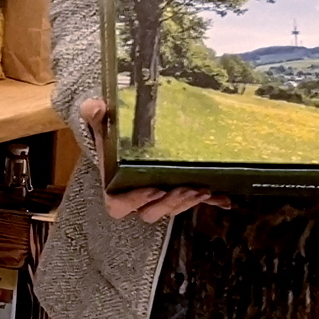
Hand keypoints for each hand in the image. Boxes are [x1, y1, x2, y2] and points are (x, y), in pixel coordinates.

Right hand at [78, 97, 223, 222]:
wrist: (121, 134)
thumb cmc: (109, 133)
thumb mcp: (100, 122)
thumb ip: (94, 114)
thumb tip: (96, 106)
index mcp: (115, 187)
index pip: (119, 206)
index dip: (136, 202)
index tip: (154, 188)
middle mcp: (136, 197)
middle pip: (151, 212)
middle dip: (171, 203)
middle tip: (187, 188)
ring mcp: (158, 196)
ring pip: (172, 209)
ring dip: (188, 202)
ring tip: (204, 189)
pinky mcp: (177, 190)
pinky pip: (192, 201)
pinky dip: (210, 202)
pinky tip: (224, 200)